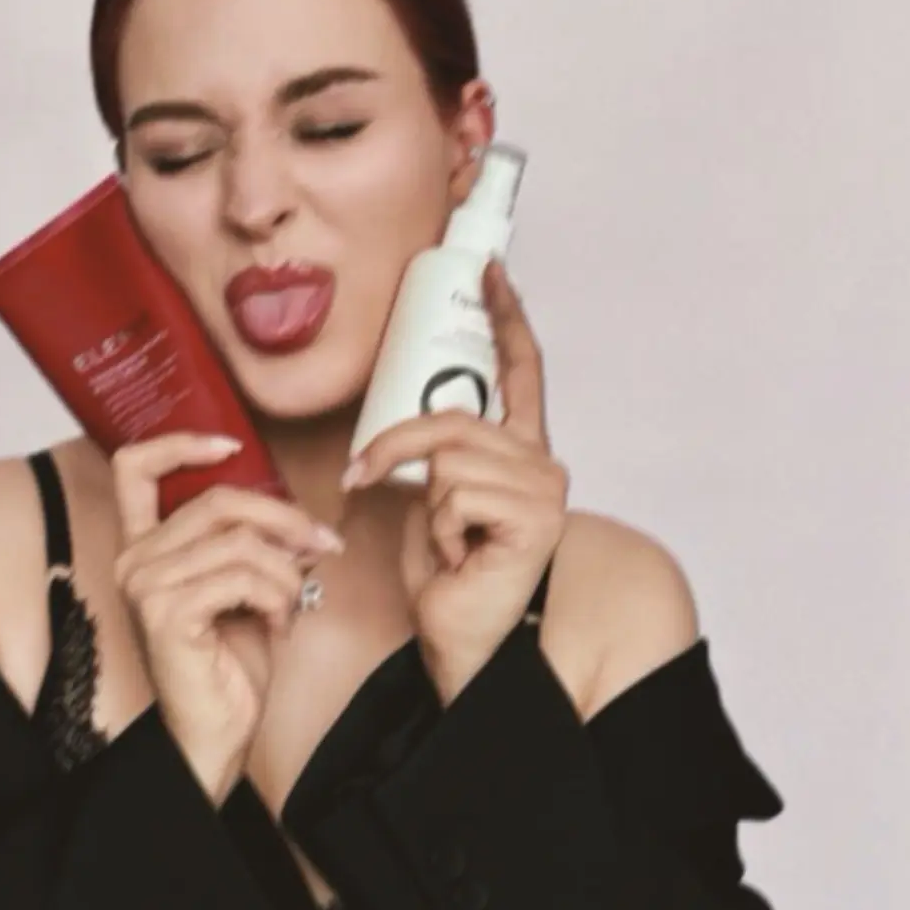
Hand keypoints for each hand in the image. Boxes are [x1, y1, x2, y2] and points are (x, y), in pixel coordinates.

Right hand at [112, 433, 343, 804]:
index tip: (231, 445)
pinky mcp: (165, 612)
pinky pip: (242, 577)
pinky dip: (277, 597)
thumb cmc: (229, 662)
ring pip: (240, 541)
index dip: (181, 443)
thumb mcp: (245, 588)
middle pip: (218, 500)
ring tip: (292, 603)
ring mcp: (144, 585)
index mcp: (144, 546)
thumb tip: (299, 519)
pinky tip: (278, 624)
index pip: (135, 466)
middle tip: (321, 545)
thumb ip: (255, 544)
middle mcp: (134, 559)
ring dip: (285, 572)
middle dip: (284, 518)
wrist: (217, 732)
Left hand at [343, 260, 568, 702]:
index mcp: (518, 452)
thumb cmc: (448, 573)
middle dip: (393, 449)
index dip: (506, 318)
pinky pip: (453, 492)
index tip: (491, 272)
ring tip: (448, 544)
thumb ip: (432, 452)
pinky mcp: (534, 513)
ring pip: (447, 458)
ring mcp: (544, 487)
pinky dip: (438, 529)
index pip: (518, 370)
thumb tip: (408, 422)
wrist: (463, 637)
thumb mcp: (428, 498)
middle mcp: (541, 463)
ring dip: (425, 507)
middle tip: (365, 478)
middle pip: (451, 418)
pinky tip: (461, 557)